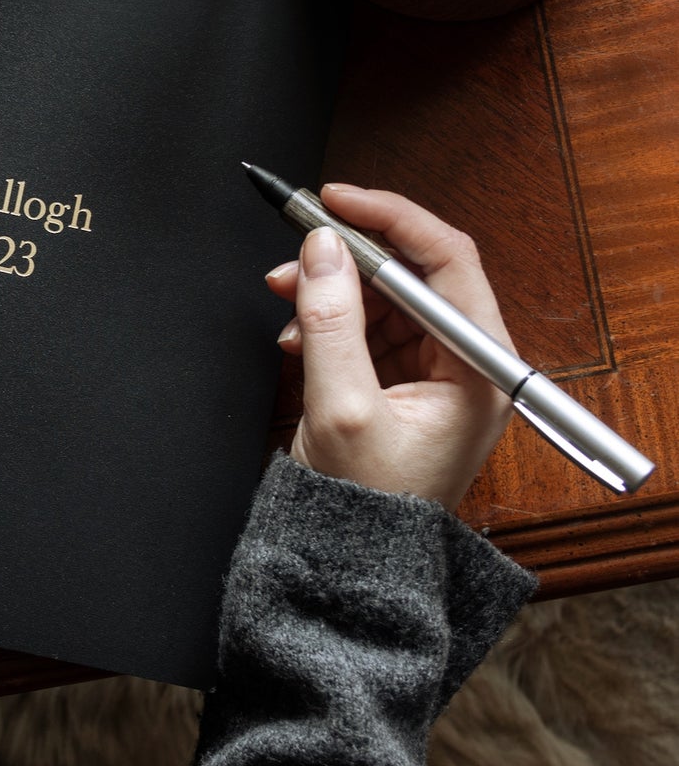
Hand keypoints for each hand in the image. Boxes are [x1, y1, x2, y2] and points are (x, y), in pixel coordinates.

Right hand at [266, 185, 514, 509]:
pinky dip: (329, 319)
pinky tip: (298, 335)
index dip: (389, 219)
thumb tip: (322, 246)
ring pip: (383, 297)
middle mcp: (465, 364)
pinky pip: (366, 326)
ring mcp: (435, 373)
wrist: (350, 565)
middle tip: (297, 247)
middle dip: (348, 258)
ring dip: (331, 290)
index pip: (446, 261)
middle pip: (412, 274)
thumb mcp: (341, 407)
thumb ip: (331, 319)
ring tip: (287, 300)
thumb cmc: (364, 506)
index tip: (336, 200)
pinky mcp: (403, 382)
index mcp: (478, 369)